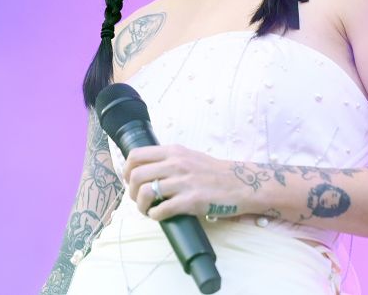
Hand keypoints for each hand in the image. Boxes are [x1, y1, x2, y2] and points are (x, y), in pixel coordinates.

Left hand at [122, 144, 251, 220]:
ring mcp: (184, 182)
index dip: (127, 170)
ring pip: (146, 192)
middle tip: (139, 200)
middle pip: (136, 175)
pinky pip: (161, 210)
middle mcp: (177, 163)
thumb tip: (145, 169)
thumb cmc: (214, 172)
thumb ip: (168, 159)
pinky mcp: (191, 200)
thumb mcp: (189, 156)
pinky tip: (160, 216)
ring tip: (148, 210)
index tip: (131, 181)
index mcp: (174, 151)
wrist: (240, 184)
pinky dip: (155, 216)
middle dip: (132, 192)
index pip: (136, 155)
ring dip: (141, 206)